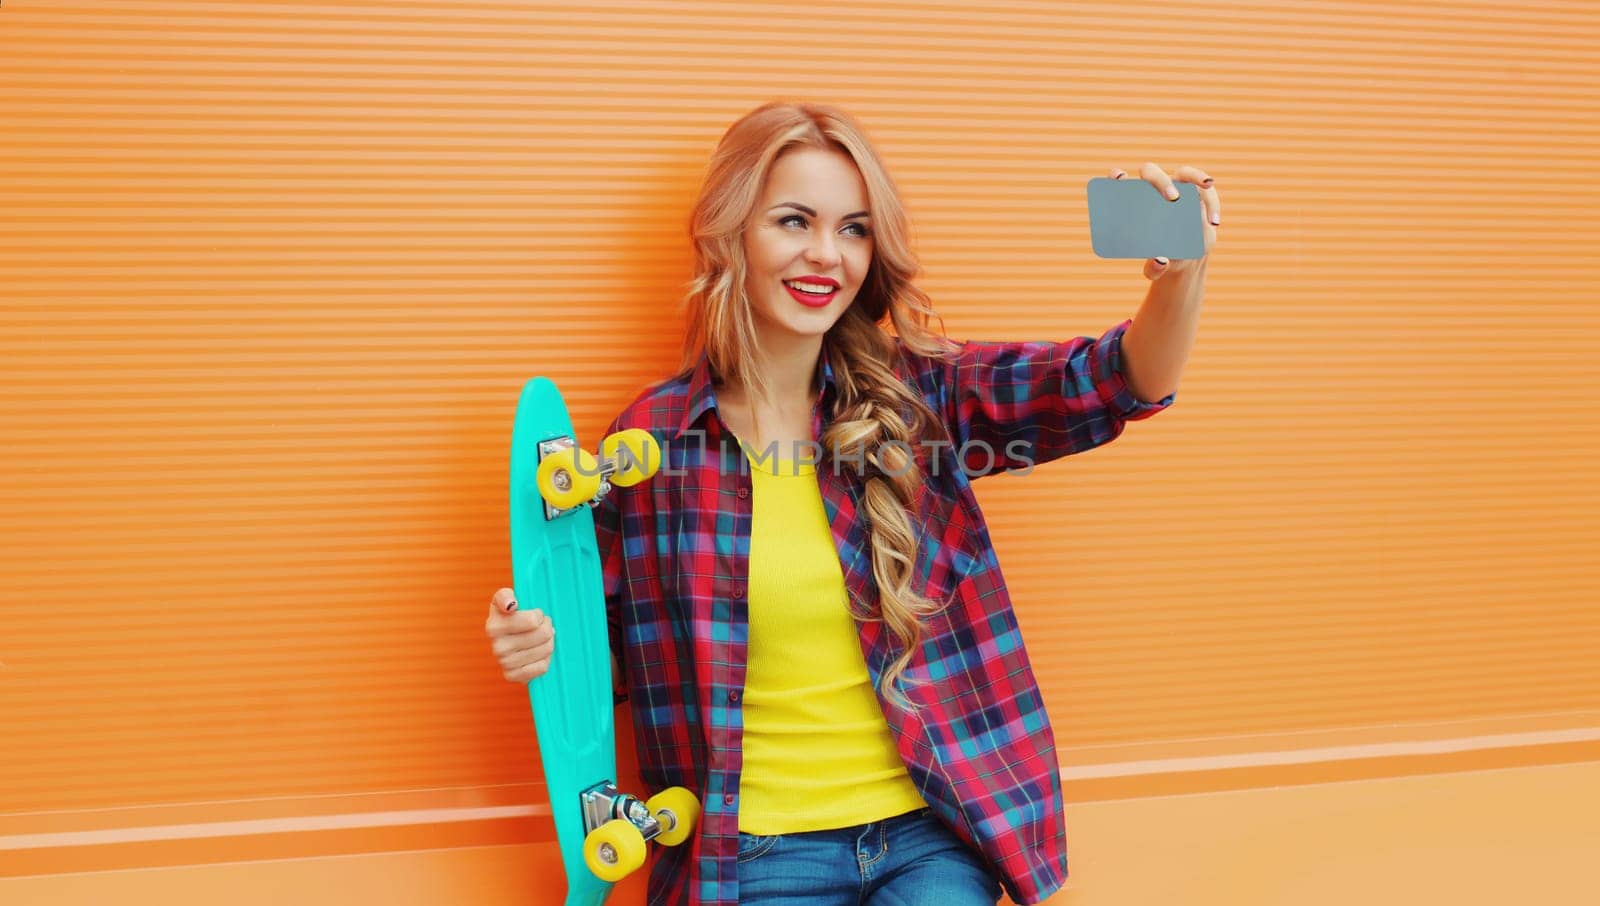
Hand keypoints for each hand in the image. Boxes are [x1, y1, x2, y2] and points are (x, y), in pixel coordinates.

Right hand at [485, 587, 554, 682]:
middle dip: (547, 627)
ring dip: (548, 641)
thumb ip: (505, 596)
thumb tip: (511, 605)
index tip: (533, 615)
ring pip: (546, 650)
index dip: (539, 615)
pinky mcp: (513, 676)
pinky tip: (537, 653)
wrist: (503, 638)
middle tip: (541, 626)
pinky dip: (545, 659)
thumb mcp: (503, 598)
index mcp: (493, 627)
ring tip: (540, 638)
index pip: (534, 620)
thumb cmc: (508, 614)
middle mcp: (497, 647)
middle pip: (544, 634)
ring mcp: (505, 664)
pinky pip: (543, 667)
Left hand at [1110, 163, 1220, 280]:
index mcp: (1134, 204)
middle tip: (1173, 198)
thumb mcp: (1156, 268)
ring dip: (1197, 176)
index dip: (1116, 176)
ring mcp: (1178, 189)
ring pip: (1186, 174)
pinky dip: (1212, 203)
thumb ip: (1154, 268)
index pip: (1119, 182)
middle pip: (1152, 172)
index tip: (1120, 177)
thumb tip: (1160, 260)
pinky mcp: (1198, 195)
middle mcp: (1154, 191)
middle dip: (1162, 181)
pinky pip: (1207, 192)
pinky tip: (1214, 221)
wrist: (1185, 259)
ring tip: (1207, 184)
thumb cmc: (1162, 259)